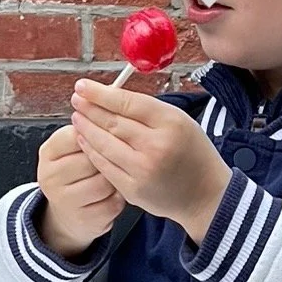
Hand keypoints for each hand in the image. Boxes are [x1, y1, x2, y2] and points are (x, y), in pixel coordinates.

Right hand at [35, 121, 123, 257]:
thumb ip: (89, 127)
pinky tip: (117, 192)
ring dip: (116, 177)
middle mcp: (50, 176)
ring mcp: (64, 201)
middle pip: (91, 158)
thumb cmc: (78, 172)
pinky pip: (112, 203)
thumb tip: (115, 98)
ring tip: (118, 174)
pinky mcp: (83, 220)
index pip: (77, 133)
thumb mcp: (74, 147)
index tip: (111, 132)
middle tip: (121, 154)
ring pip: (103, 182)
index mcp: (48, 152)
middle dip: (110, 156)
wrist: (69, 214)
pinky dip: (120, 197)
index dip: (99, 132)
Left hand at [70, 79, 230, 244]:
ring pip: (104, 144)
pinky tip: (84, 140)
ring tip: (76, 117)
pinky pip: (105, 166)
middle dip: (89, 108)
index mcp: (171, 123)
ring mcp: (143, 170)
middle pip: (113, 122)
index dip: (100, 93)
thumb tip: (110, 96)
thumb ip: (149, 110)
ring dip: (86, 128)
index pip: (127, 103)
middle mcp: (157, 146)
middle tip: (76, 99)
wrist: (205, 195)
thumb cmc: (193, 153)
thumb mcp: (181, 121)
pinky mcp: (134, 190)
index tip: (82, 86)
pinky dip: (91, 151)